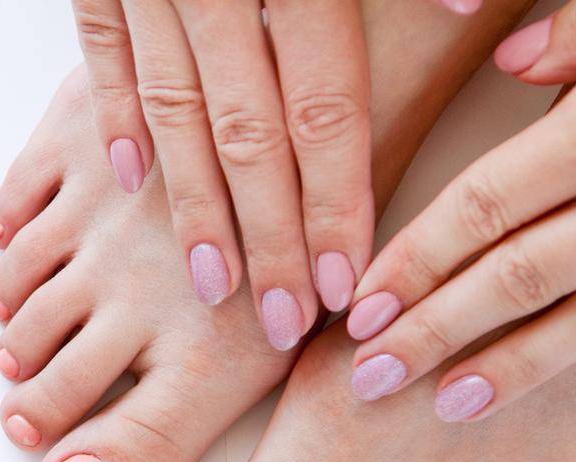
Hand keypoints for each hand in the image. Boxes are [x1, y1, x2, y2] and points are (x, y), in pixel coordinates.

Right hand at [70, 0, 377, 348]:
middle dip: (268, 239)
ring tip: (215, 282)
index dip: (334, 205)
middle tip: (284, 317)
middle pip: (247, 137)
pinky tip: (127, 176)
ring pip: (172, 110)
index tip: (341, 282)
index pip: (322, 112)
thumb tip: (474, 13)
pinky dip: (112, 117)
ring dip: (193, 204)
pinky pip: (101, 52)